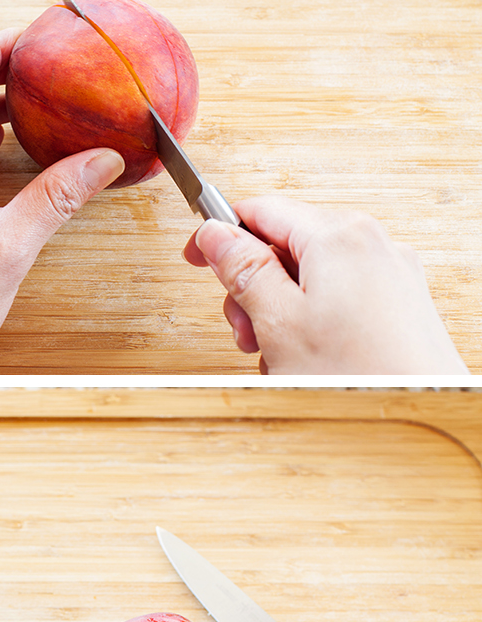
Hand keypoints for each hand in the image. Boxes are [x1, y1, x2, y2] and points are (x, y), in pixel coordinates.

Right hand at [185, 193, 467, 379]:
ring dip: (284, 309)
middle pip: (290, 243)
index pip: (263, 209)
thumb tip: (215, 236)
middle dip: (256, 285)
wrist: (422, 412)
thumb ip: (243, 271)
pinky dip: (316, 320)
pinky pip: (344, 295)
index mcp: (339, 235)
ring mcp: (393, 272)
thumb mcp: (279, 322)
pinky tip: (312, 360)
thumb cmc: (360, 379)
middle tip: (246, 332)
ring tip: (281, 356)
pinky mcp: (403, 302)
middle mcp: (372, 243)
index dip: (221, 234)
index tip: (198, 257)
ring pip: (315, 274)